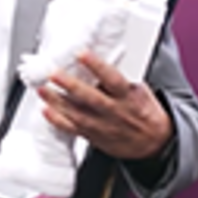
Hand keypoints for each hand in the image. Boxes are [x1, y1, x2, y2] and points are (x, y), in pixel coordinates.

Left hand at [37, 51, 172, 160]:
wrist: (155, 143)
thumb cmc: (146, 112)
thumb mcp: (141, 91)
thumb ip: (122, 78)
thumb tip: (105, 59)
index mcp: (128, 97)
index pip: (112, 79)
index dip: (97, 66)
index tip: (82, 54)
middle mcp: (115, 111)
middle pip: (90, 97)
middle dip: (70, 85)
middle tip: (54, 73)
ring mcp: (103, 126)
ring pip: (77, 114)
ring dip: (57, 101)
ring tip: (43, 89)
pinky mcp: (94, 137)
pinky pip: (74, 129)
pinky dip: (58, 121)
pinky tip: (47, 111)